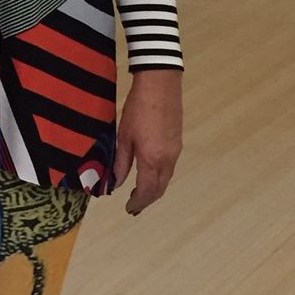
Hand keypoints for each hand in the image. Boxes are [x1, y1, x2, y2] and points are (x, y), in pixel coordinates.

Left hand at [113, 70, 182, 216]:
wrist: (160, 84)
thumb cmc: (138, 109)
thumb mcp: (124, 136)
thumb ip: (121, 163)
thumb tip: (117, 183)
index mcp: (152, 159)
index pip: (147, 191)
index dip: (138, 202)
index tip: (129, 209)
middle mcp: (168, 159)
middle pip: (160, 188)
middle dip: (147, 199)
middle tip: (134, 206)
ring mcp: (176, 151)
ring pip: (166, 178)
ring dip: (154, 188)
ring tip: (141, 193)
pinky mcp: (178, 142)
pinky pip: (169, 167)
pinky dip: (160, 176)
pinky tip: (150, 173)